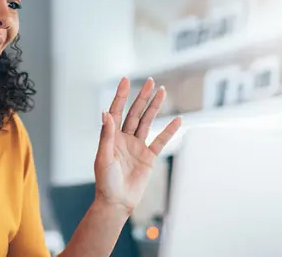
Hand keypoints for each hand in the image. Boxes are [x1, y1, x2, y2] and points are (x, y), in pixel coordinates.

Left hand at [94, 77, 181, 212]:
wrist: (117, 202)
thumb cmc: (105, 181)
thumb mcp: (104, 156)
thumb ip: (106, 135)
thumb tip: (105, 113)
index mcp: (111, 136)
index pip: (117, 111)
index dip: (121, 96)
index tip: (126, 80)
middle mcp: (124, 138)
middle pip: (134, 113)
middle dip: (142, 97)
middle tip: (150, 82)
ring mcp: (137, 146)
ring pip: (147, 122)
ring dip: (154, 107)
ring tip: (163, 91)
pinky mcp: (148, 157)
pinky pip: (160, 141)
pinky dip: (169, 131)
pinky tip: (177, 120)